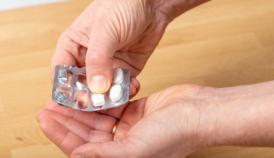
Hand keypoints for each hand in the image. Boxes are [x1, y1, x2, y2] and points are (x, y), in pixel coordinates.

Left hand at [37, 84, 217, 156]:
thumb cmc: (176, 134)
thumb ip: (106, 154)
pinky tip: (89, 92)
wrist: (199, 112)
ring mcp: (130, 128)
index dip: (62, 135)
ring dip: (81, 108)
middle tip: (49, 106)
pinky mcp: (136, 111)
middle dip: (68, 120)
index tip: (45, 119)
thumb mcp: (137, 148)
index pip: (84, 149)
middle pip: (87, 133)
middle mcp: (124, 146)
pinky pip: (113, 106)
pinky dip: (101, 100)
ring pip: (98, 118)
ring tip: (65, 97)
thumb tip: (76, 156)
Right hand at [51, 0, 169, 92]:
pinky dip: (126, 91)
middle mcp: (88, 59)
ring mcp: (107, 66)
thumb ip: (98, 59)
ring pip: (103, 91)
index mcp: (73, 46)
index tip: (77, 100)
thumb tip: (96, 87)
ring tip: (120, 95)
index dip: (66, 89)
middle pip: (82, 87)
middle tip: (101, 103)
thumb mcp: (105, 30)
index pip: (61, 73)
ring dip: (111, 96)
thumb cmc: (122, 5)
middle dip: (91, 97)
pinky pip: (122, 88)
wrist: (152, 3)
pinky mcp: (125, 70)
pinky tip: (132, 87)